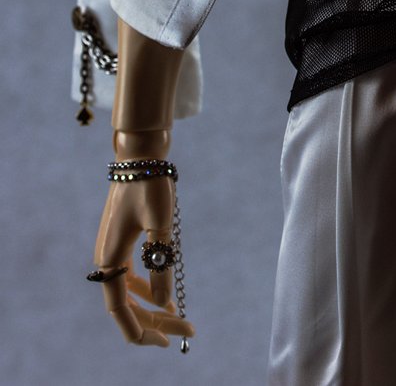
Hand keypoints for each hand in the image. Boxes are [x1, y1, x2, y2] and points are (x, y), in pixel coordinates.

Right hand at [92, 171, 194, 346]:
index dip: (141, 331)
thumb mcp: (161, 226)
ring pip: (128, 293)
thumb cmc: (151, 186)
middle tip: (185, 329)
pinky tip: (165, 297)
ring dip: (151, 308)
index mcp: (110, 259)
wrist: (141, 155)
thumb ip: (161, 265)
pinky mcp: (121, 242)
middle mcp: (106, 259)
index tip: (168, 342)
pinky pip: (131, 277)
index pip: (120, 310)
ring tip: (179, 318)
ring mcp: (112, 251)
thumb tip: (163, 304)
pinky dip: (146, 290)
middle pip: (126, 306)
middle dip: (153, 322)